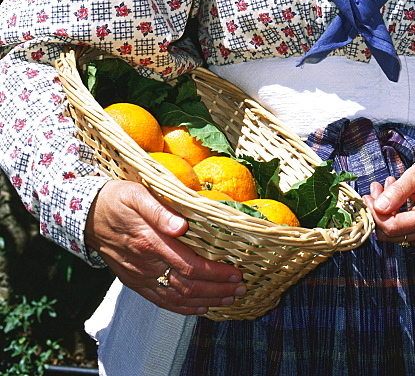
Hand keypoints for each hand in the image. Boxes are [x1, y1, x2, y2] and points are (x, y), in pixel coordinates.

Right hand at [85, 179, 245, 314]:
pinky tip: (200, 308)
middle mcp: (146, 265)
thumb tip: (182, 225)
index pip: (189, 266)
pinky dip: (183, 308)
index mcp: (150, 242)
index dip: (215, 273)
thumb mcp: (137, 194)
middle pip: (187, 287)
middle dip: (217, 290)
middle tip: (240, 287)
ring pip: (177, 299)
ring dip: (206, 301)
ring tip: (229, 299)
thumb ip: (160, 210)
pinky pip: (161, 301)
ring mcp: (140, 277)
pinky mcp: (135, 282)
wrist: (86, 215)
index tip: (235, 272)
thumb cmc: (116, 199)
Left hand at [362, 163, 414, 248]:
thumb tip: (378, 206)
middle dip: (378, 211)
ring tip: (385, 188)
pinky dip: (393, 217)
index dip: (376, 214)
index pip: (393, 227)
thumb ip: (399, 190)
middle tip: (376, 189)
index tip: (369, 197)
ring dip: (384, 213)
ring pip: (394, 234)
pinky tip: (395, 199)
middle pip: (390, 233)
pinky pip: (401, 233)